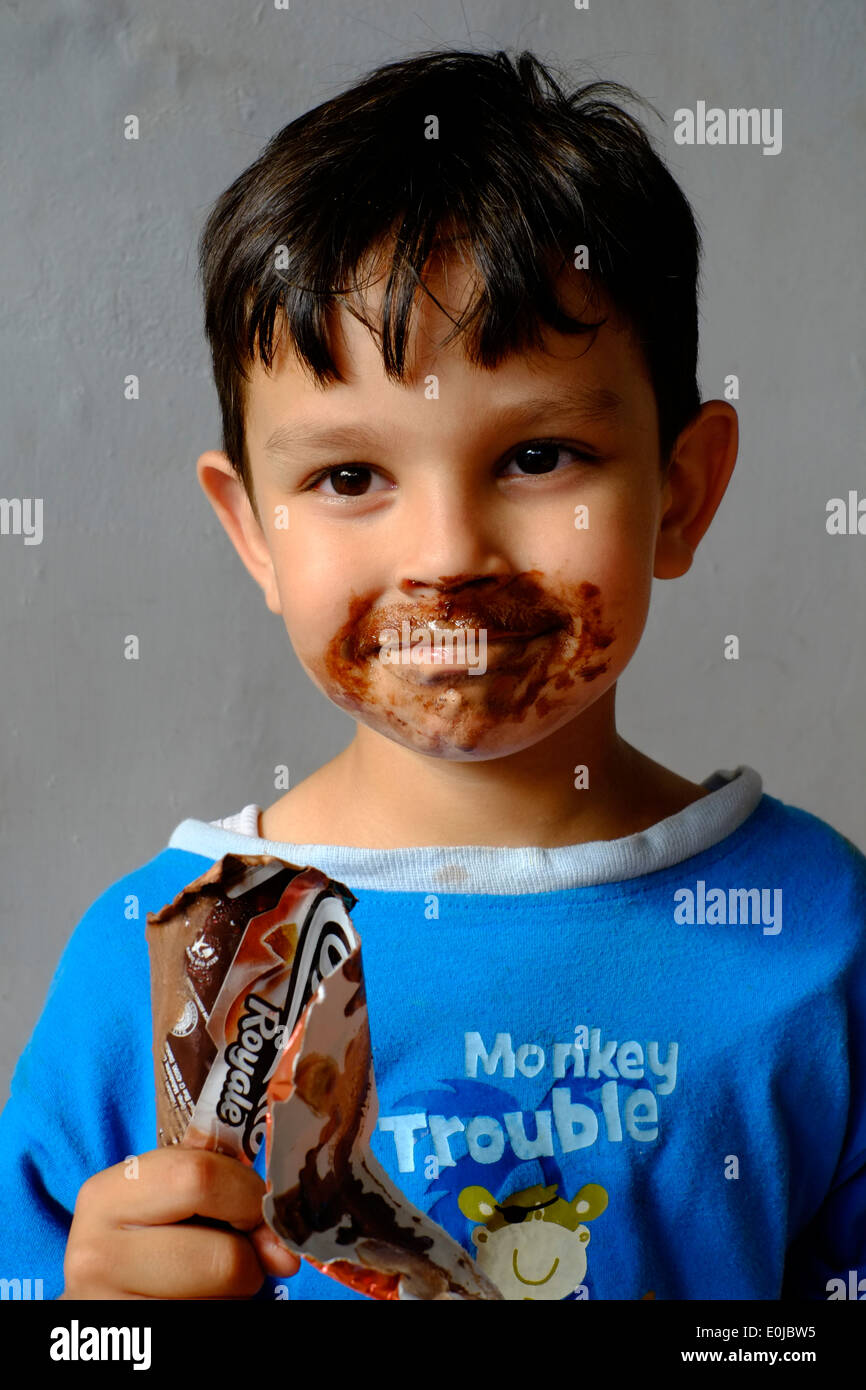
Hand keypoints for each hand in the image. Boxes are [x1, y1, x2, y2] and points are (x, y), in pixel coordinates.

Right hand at [59, 1147, 300, 1298]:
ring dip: (235, 1288)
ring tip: (209, 1275)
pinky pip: (207, 1318)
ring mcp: (110, 1308)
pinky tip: (196, 1296)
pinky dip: (219, 1308)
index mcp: (106, 1196)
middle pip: (223, 1256)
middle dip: (248, 1256)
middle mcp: (96, 1255)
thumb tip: (281, 1244)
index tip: (257, 1210)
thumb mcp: (168, 1191)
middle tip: (244, 1253)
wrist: (101, 1279)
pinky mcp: (135, 1343)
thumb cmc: (144, 1227)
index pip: (201, 1179)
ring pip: (220, 1299)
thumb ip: (222, 1189)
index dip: (247, 1196)